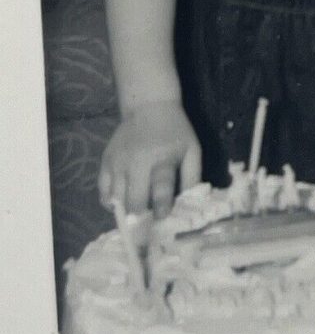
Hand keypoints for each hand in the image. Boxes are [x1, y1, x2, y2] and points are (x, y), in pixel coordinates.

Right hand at [98, 100, 201, 217]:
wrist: (149, 107)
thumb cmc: (175, 131)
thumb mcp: (192, 149)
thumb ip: (192, 176)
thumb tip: (189, 203)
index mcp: (162, 157)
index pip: (161, 186)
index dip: (161, 205)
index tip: (162, 218)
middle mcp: (137, 161)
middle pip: (134, 198)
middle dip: (141, 216)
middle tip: (147, 225)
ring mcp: (118, 162)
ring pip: (117, 199)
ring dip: (126, 212)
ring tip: (136, 217)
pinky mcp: (106, 162)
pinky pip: (103, 191)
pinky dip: (111, 203)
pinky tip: (122, 204)